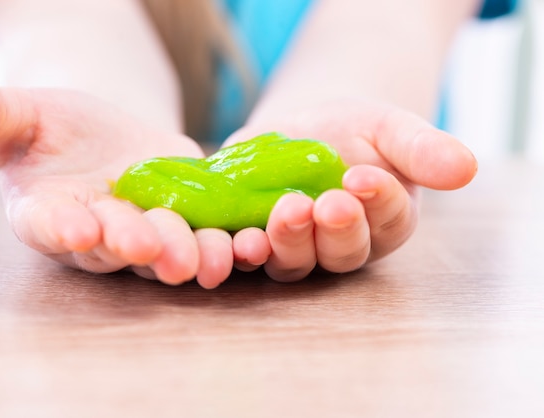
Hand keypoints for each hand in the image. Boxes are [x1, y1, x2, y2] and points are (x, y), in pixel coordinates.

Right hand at [0, 78, 234, 287]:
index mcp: (48, 216)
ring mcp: (146, 235)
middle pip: (115, 248)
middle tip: (152, 246)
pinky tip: (250, 238)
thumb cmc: (51, 131)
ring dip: (189, 256)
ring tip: (210, 257)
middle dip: (134, 247)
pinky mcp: (187, 222)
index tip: (74, 229)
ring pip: (166, 253)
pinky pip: (207, 236)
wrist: (99, 139)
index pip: (49, 227)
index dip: (61, 229)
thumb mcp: (22, 117)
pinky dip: (229, 241)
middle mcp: (98, 239)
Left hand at [225, 99, 477, 280]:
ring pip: (294, 261)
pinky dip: (244, 248)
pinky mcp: (253, 236)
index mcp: (382, 224)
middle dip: (335, 231)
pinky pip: (249, 253)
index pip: (387, 221)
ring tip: (286, 213)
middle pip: (341, 253)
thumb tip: (466, 168)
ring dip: (289, 242)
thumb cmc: (357, 132)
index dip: (379, 201)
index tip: (365, 177)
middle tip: (328, 205)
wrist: (304, 127)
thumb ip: (423, 150)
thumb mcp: (392, 130)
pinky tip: (240, 236)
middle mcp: (339, 246)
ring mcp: (295, 247)